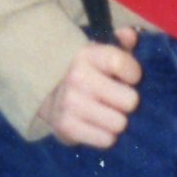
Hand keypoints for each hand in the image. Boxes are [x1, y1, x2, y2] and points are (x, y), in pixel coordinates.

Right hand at [36, 28, 143, 147]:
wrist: (42, 91)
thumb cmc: (82, 71)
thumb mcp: (98, 52)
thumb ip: (120, 43)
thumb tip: (131, 36)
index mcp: (87, 55)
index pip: (125, 65)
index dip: (134, 74)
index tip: (128, 77)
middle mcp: (77, 78)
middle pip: (130, 101)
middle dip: (126, 102)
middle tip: (115, 99)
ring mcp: (70, 104)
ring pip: (119, 123)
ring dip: (115, 121)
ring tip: (106, 113)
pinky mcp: (66, 127)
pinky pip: (106, 140)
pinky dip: (104, 136)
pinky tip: (96, 126)